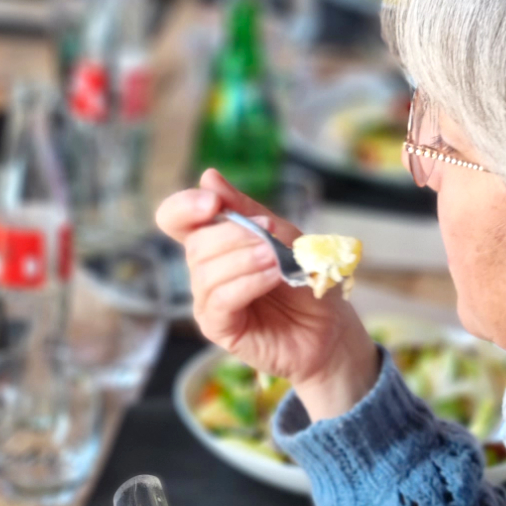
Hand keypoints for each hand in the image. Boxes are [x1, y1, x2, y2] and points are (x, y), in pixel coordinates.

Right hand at [155, 170, 377, 417]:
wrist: (330, 326)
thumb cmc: (305, 277)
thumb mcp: (281, 233)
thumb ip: (245, 209)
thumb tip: (208, 176)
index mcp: (213, 242)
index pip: (175, 219)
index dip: (184, 206)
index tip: (213, 202)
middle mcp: (204, 271)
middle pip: (196, 244)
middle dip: (234, 235)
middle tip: (270, 236)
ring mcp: (209, 301)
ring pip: (206, 271)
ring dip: (245, 258)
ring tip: (277, 260)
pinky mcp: (218, 328)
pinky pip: (220, 300)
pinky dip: (247, 282)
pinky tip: (272, 276)